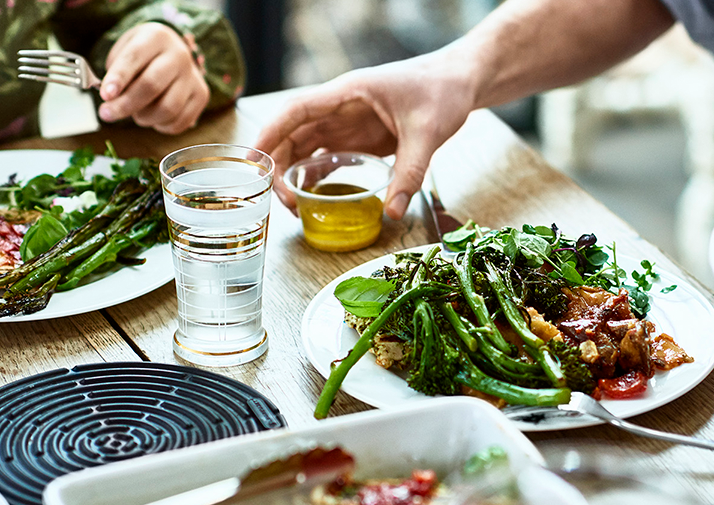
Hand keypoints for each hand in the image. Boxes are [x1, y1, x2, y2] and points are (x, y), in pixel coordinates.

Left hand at [98, 23, 209, 134]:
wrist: (172, 53)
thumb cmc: (142, 55)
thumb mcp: (124, 51)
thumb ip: (115, 73)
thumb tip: (112, 100)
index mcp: (156, 37)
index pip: (135, 58)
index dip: (118, 78)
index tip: (105, 96)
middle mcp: (179, 55)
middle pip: (151, 86)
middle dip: (125, 104)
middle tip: (106, 114)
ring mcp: (193, 76)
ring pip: (167, 108)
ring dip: (144, 118)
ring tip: (135, 113)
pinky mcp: (202, 95)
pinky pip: (180, 121)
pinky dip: (161, 126)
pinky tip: (153, 117)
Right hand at [255, 54, 476, 217]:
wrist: (460, 83)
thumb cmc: (442, 92)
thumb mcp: (428, 133)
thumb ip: (410, 172)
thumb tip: (393, 212)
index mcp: (348, 93)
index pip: (297, 111)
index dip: (270, 134)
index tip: (253, 161)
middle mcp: (341, 108)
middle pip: (294, 134)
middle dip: (280, 165)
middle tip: (282, 201)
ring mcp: (349, 123)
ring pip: (307, 147)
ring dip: (295, 173)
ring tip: (295, 206)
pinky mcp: (360, 137)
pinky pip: (329, 156)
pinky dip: (316, 175)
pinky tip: (312, 197)